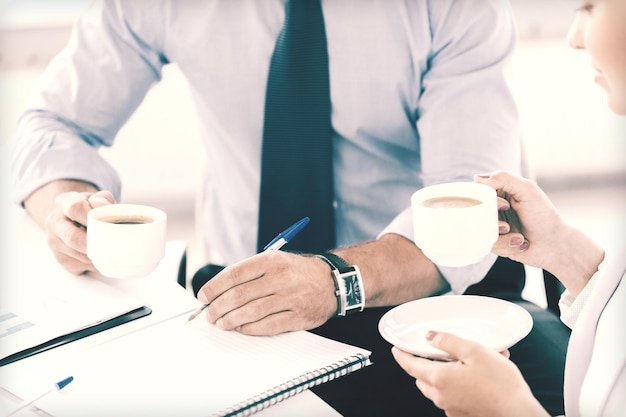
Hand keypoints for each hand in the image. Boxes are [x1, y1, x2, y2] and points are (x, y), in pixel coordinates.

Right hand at [44, 190, 114, 274]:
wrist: (74, 220)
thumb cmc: (90, 208)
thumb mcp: (97, 198)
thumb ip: (102, 199)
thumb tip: (102, 206)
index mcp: (63, 203)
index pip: (75, 209)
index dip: (92, 216)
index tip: (105, 222)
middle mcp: (54, 223)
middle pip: (73, 237)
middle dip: (95, 243)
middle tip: (111, 244)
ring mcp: (54, 243)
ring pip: (78, 255)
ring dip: (97, 255)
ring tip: (111, 250)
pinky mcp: (60, 259)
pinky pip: (80, 265)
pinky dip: (94, 264)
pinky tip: (101, 256)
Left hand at [197, 250, 337, 334]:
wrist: (332, 282)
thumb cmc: (297, 272)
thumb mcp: (275, 260)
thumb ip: (250, 273)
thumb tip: (218, 291)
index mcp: (271, 260)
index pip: (234, 274)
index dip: (214, 287)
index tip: (203, 296)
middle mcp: (281, 277)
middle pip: (239, 295)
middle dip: (218, 307)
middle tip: (209, 314)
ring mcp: (291, 298)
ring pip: (251, 312)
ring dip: (230, 320)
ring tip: (221, 323)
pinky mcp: (298, 316)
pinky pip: (268, 326)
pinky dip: (250, 329)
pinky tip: (241, 328)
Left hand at [391, 331, 547, 416]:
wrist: (518, 415)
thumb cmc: (500, 383)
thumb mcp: (474, 351)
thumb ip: (448, 341)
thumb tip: (429, 337)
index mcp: (439, 378)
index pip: (410, 365)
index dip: (401, 355)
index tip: (395, 348)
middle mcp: (441, 396)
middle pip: (422, 378)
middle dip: (422, 364)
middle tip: (432, 352)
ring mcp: (451, 408)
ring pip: (436, 389)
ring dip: (442, 375)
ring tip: (463, 361)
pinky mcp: (463, 414)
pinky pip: (452, 397)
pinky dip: (457, 385)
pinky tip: (477, 376)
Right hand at [474, 171, 603, 293]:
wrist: (555, 246)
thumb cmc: (544, 217)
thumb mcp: (527, 190)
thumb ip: (504, 178)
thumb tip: (476, 178)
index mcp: (500, 192)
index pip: (478, 192)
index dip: (487, 200)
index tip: (505, 205)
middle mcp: (494, 209)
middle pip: (476, 213)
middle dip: (493, 222)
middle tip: (508, 226)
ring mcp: (493, 226)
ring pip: (480, 230)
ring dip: (501, 236)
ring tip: (518, 237)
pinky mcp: (494, 243)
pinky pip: (488, 244)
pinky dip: (505, 246)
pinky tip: (519, 244)